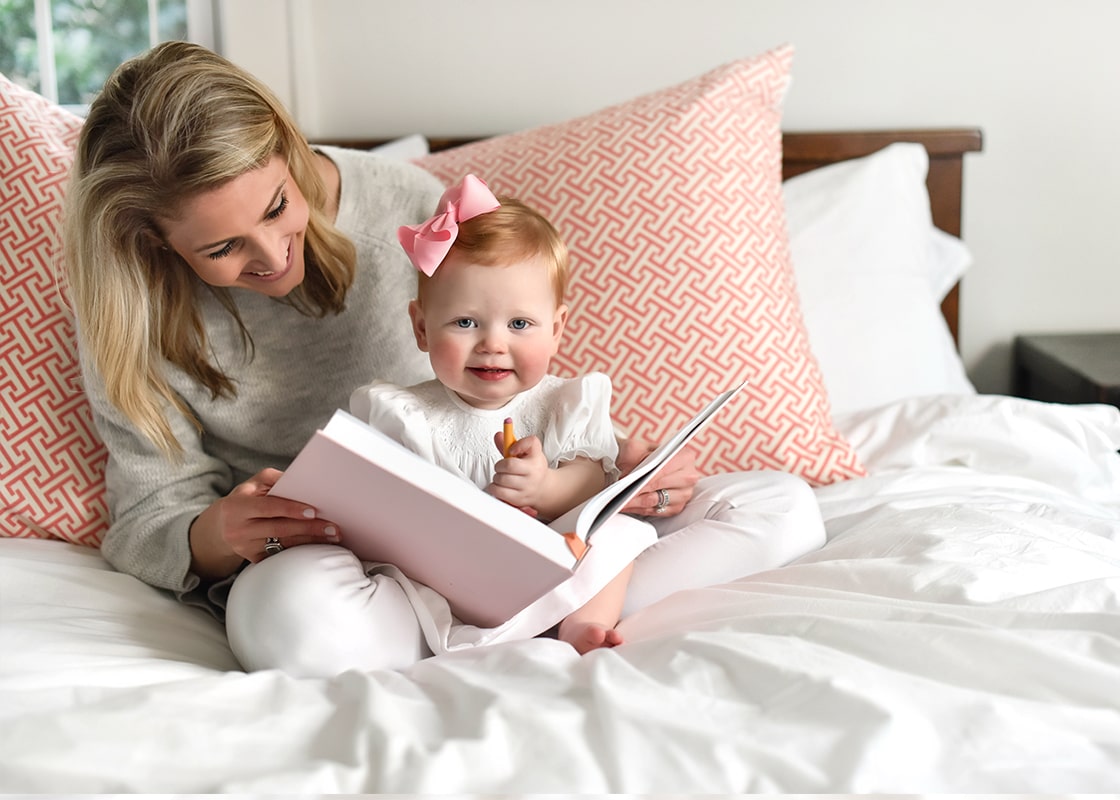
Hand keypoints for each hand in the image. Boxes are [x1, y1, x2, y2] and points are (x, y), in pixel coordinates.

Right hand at [188, 468, 340, 577]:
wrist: (220, 528)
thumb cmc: (244, 500)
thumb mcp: (252, 484)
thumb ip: (274, 479)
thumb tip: (299, 480)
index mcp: (237, 508)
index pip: (268, 508)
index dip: (291, 509)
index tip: (313, 511)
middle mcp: (239, 530)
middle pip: (280, 529)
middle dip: (309, 528)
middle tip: (333, 527)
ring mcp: (245, 548)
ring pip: (283, 545)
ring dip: (310, 541)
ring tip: (332, 537)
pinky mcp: (253, 560)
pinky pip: (281, 555)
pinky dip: (301, 551)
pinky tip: (319, 547)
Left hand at [487, 434, 549, 515]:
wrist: (544, 489)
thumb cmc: (533, 468)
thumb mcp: (527, 453)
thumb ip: (511, 444)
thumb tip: (499, 435)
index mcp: (536, 459)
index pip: (528, 445)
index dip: (516, 445)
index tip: (512, 450)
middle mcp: (534, 474)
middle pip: (508, 465)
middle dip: (500, 465)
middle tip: (502, 467)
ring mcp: (527, 488)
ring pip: (501, 480)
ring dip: (496, 478)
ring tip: (502, 477)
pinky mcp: (519, 500)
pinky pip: (499, 493)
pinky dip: (495, 488)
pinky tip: (501, 486)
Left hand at [617, 437, 700, 516]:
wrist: (643, 462)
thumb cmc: (642, 454)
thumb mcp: (634, 447)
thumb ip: (632, 456)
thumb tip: (628, 476)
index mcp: (685, 457)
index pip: (663, 471)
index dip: (645, 479)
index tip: (629, 484)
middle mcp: (689, 477)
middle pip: (660, 488)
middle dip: (638, 492)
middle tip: (621, 494)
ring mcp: (684, 494)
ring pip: (657, 502)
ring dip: (636, 503)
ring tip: (621, 501)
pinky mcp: (676, 508)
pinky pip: (656, 512)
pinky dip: (639, 509)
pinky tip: (628, 506)